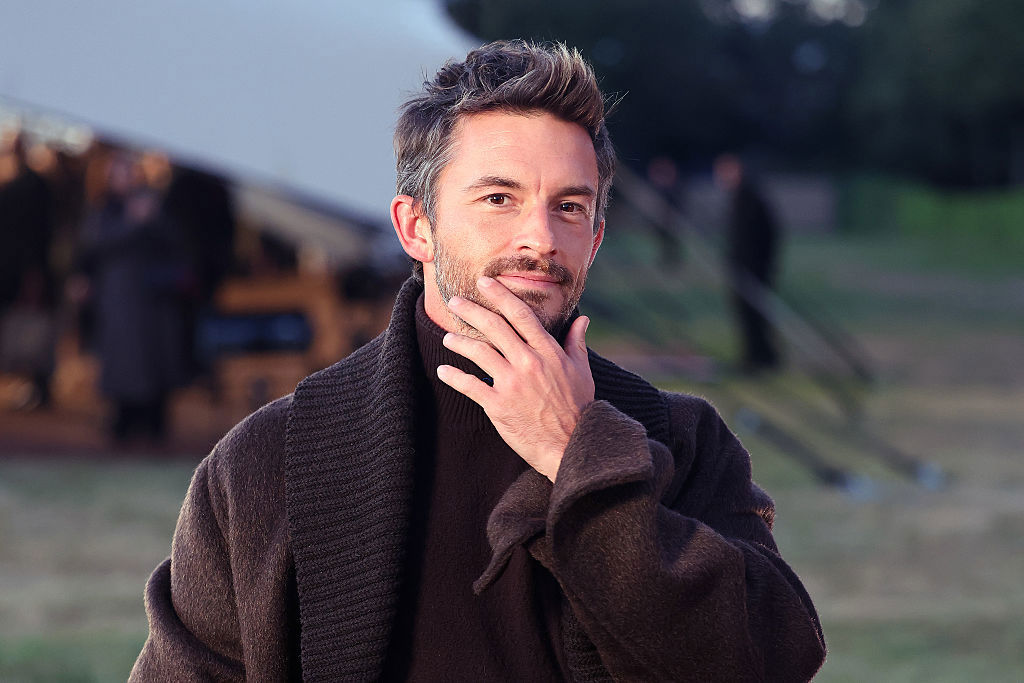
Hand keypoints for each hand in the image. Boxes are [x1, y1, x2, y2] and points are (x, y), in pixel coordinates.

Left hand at [437, 276, 593, 481]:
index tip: (485, 283)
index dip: (500, 295)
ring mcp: (511, 384)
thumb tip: (582, 320)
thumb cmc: (579, 407)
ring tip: (448, 337)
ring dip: (459, 342)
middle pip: (494, 327)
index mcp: (547, 351)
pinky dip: (454, 377)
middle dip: (471, 310)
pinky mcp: (498, 406)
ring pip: (478, 352)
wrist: (572, 444)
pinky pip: (470, 386)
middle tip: (454, 300)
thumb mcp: (582, 371)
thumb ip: (576, 343)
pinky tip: (444, 371)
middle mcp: (528, 362)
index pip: (520, 315)